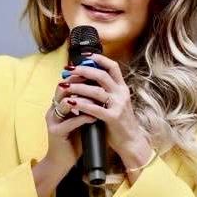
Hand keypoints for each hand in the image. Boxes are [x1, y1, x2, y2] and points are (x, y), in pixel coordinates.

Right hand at [32, 86, 94, 196]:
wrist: (61, 163)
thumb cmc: (73, 141)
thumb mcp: (79, 120)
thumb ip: (85, 107)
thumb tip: (100, 93)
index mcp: (57, 105)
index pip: (67, 84)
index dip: (80, 77)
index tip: (96, 74)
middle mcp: (52, 110)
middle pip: (63, 88)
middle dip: (81, 83)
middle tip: (99, 82)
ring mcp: (53, 121)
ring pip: (66, 102)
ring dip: (84, 99)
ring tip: (98, 99)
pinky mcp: (56, 133)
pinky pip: (70, 121)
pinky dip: (83, 117)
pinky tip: (94, 117)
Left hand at [59, 54, 153, 174]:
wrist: (131, 141)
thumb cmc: (119, 122)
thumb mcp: (115, 102)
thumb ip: (104, 91)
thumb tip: (85, 79)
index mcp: (122, 88)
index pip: (112, 66)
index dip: (99, 58)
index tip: (84, 55)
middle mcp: (121, 94)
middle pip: (101, 75)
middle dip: (83, 70)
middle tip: (68, 69)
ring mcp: (118, 105)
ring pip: (96, 91)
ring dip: (78, 87)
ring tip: (65, 85)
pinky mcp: (113, 118)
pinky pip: (94, 108)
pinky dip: (81, 104)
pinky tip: (70, 103)